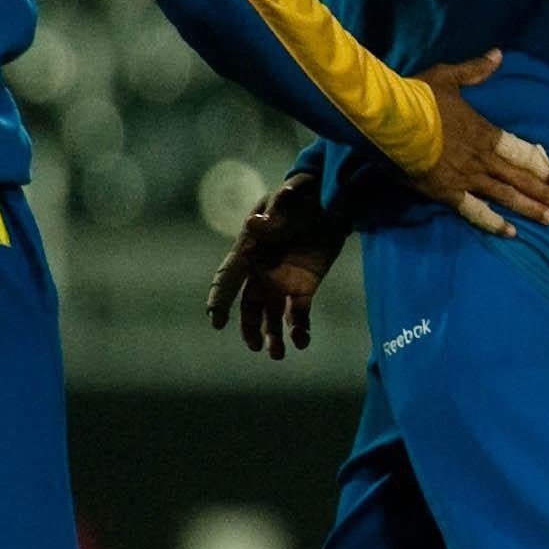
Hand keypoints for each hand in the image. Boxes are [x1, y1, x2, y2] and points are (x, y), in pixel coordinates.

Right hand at [208, 174, 344, 357]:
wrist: (331, 200)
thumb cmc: (304, 194)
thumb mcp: (291, 199)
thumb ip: (275, 215)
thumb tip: (254, 225)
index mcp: (250, 249)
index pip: (229, 277)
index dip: (220, 299)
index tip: (216, 321)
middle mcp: (260, 270)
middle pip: (248, 305)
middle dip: (248, 327)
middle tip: (255, 345)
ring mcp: (280, 281)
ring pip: (269, 315)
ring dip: (271, 335)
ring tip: (277, 354)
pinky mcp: (303, 288)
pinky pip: (297, 314)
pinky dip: (298, 329)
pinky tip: (302, 342)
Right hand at [408, 51, 548, 234]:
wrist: (388, 121)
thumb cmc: (416, 97)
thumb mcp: (447, 76)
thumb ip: (475, 71)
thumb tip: (498, 55)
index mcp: (485, 133)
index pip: (522, 153)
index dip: (543, 167)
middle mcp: (481, 159)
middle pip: (520, 178)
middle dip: (546, 194)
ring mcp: (466, 178)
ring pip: (505, 196)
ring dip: (529, 208)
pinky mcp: (446, 193)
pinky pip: (475, 211)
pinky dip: (493, 222)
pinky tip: (510, 233)